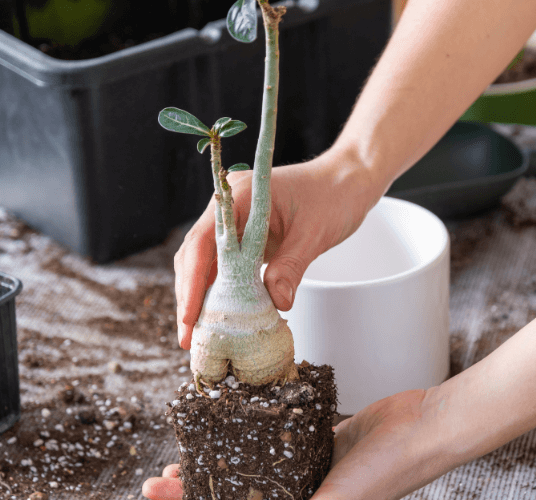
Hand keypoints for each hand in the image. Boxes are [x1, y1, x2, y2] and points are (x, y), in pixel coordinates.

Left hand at [142, 389, 453, 499]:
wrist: (421, 429)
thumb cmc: (384, 473)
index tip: (156, 491)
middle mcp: (300, 496)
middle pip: (234, 496)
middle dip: (194, 489)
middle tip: (159, 476)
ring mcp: (306, 468)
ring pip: (250, 469)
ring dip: (216, 461)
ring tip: (186, 452)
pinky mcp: (318, 441)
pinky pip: (276, 439)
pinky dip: (249, 433)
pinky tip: (229, 419)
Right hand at [174, 151, 380, 348]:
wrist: (347, 181)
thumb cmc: (333, 197)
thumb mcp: (313, 234)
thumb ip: (291, 268)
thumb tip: (277, 304)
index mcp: (242, 196)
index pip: (204, 241)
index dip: (193, 281)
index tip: (189, 315)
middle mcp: (231, 207)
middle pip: (196, 254)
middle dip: (190, 296)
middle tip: (187, 336)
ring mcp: (236, 221)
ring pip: (206, 262)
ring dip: (202, 297)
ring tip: (197, 334)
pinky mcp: (246, 236)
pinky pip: (226, 265)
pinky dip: (221, 290)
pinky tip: (220, 316)